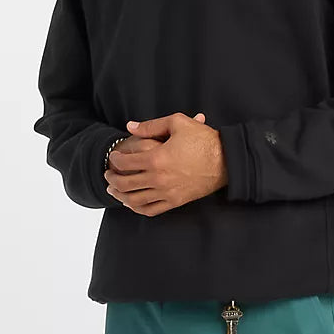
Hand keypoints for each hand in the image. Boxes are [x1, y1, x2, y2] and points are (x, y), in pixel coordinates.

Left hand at [103, 112, 227, 216]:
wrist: (226, 160)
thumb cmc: (203, 139)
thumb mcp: (177, 123)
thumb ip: (151, 125)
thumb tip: (130, 126)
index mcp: (157, 158)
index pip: (125, 163)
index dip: (114, 159)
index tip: (113, 157)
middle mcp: (158, 179)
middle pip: (125, 184)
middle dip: (112, 179)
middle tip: (108, 174)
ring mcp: (167, 193)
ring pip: (134, 200)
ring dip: (120, 196)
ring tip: (114, 190)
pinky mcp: (175, 201)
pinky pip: (150, 210)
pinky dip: (137, 208)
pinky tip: (132, 203)